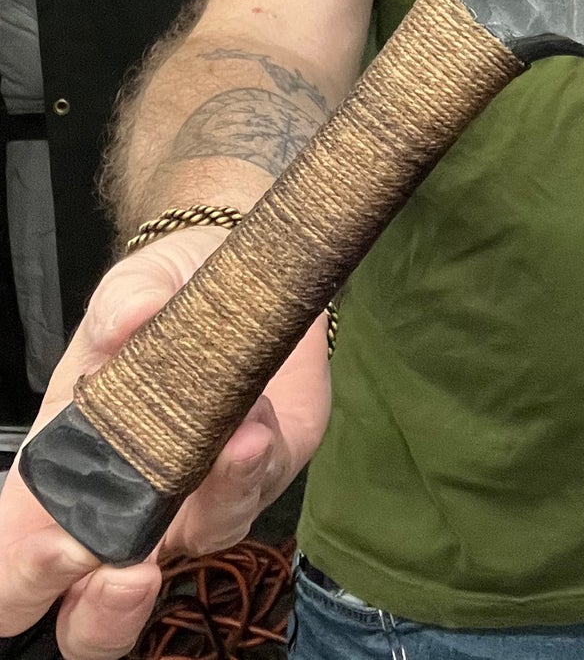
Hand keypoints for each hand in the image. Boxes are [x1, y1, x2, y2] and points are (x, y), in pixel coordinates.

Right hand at [0, 227, 329, 659]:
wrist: (243, 271)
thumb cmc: (161, 294)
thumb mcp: (132, 289)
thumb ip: (123, 304)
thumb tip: (130, 320)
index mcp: (59, 475)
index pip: (14, 567)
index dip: (24, 580)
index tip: (56, 552)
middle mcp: (122, 508)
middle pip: (92, 614)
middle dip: (105, 611)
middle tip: (127, 573)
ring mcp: (193, 502)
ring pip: (195, 553)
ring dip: (209, 511)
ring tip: (228, 451)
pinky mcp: (258, 477)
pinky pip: (253, 494)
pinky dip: (253, 466)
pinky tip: (256, 426)